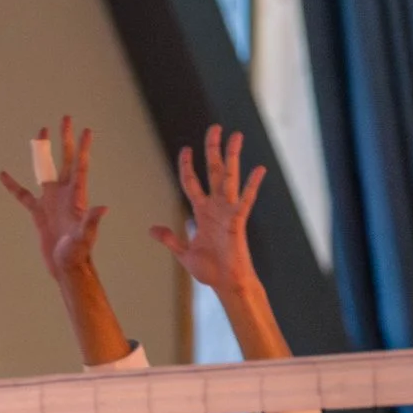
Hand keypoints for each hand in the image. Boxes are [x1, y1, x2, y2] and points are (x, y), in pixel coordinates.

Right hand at [0, 117, 106, 281]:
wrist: (65, 266)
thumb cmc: (77, 253)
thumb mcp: (84, 237)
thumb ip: (91, 222)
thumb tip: (103, 209)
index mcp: (76, 196)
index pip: (80, 166)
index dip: (83, 148)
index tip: (86, 129)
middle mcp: (64, 194)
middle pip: (64, 160)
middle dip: (65, 139)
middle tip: (65, 118)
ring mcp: (51, 201)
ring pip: (44, 169)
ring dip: (42, 152)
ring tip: (40, 133)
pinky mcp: (39, 212)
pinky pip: (23, 195)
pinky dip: (13, 185)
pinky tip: (4, 175)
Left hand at [150, 124, 267, 292]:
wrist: (226, 283)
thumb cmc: (210, 269)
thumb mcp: (183, 252)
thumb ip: (170, 238)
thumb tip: (152, 229)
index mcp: (202, 212)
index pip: (192, 183)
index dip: (187, 166)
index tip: (185, 149)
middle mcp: (216, 207)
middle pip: (213, 171)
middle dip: (213, 150)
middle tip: (215, 128)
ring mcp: (228, 212)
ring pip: (229, 178)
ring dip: (232, 157)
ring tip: (236, 135)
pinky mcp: (238, 222)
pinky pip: (245, 200)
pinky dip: (252, 185)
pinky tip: (260, 169)